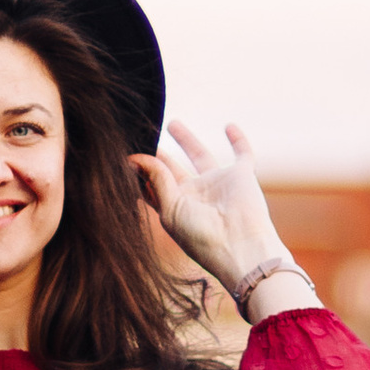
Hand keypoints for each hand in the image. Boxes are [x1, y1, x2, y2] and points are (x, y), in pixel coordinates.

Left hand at [133, 119, 281, 297]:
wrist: (241, 247)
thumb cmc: (202, 237)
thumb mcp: (170, 210)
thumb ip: (155, 180)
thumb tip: (134, 157)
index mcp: (175, 207)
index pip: (154, 184)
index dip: (141, 170)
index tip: (126, 153)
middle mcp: (196, 195)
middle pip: (173, 169)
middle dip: (160, 155)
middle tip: (145, 134)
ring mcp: (219, 184)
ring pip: (200, 156)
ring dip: (187, 140)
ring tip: (171, 123)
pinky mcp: (242, 176)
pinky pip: (242, 153)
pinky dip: (238, 140)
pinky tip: (229, 125)